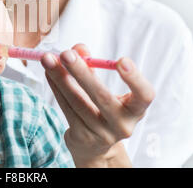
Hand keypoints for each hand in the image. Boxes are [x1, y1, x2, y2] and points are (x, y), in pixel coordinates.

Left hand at [41, 44, 154, 166]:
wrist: (94, 144)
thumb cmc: (103, 106)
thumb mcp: (105, 87)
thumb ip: (93, 65)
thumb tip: (78, 49)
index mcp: (136, 109)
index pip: (144, 95)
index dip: (135, 79)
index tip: (122, 60)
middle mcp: (122, 125)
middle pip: (102, 97)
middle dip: (81, 73)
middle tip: (66, 54)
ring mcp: (102, 134)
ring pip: (77, 101)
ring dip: (60, 77)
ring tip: (48, 59)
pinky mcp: (82, 137)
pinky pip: (66, 108)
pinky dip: (56, 87)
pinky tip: (48, 73)